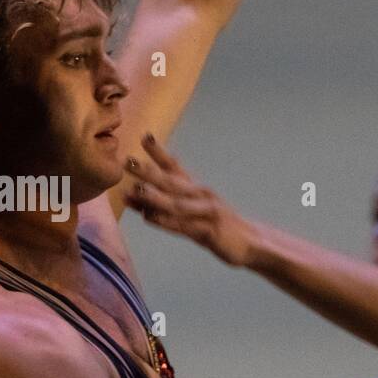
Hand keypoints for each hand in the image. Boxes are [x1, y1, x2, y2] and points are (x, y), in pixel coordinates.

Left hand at [125, 134, 254, 266]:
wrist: (250, 241)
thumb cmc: (218, 223)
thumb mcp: (194, 207)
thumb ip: (166, 201)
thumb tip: (134, 193)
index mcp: (196, 188)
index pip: (174, 166)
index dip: (158, 152)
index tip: (143, 136)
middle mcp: (201, 196)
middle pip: (171, 182)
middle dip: (148, 172)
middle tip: (128, 161)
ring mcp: (206, 213)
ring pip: (176, 204)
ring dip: (155, 197)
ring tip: (134, 190)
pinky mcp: (210, 231)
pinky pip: (184, 226)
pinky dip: (166, 222)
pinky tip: (149, 219)